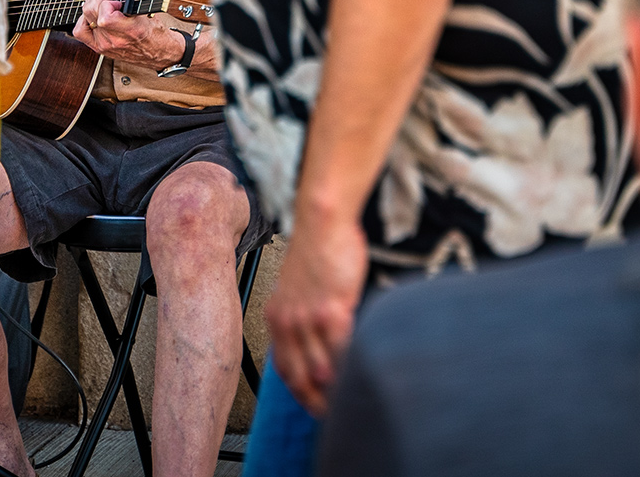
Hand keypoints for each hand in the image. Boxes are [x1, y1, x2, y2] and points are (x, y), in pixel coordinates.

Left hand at [71, 0, 180, 67]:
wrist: (157, 51)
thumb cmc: (154, 27)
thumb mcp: (148, 0)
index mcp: (131, 30)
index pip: (106, 15)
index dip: (108, 0)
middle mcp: (115, 40)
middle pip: (91, 10)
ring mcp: (105, 45)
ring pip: (85, 17)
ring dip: (94, 4)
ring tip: (105, 3)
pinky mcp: (99, 48)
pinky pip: (80, 31)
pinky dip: (85, 19)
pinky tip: (95, 15)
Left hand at [266, 211, 368, 415]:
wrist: (322, 223)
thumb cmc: (317, 250)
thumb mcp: (297, 288)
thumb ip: (302, 316)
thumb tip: (319, 342)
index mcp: (277, 317)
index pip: (283, 367)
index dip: (298, 392)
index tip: (313, 406)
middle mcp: (287, 322)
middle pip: (299, 376)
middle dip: (316, 402)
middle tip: (332, 416)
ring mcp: (308, 318)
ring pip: (322, 368)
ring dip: (336, 389)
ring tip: (352, 400)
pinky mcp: (332, 310)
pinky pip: (342, 349)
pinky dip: (351, 365)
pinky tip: (362, 373)